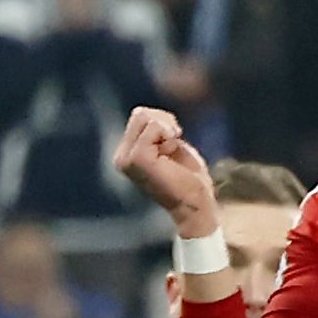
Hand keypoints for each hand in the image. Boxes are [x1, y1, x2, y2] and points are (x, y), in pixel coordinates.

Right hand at [113, 107, 220, 234]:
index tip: (174, 145)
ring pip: (145, 117)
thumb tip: (147, 113)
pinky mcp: (137, 159)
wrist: (196, 204)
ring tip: (172, 153)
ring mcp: (126, 158)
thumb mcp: (172, 146)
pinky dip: (169, 136)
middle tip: (175, 146)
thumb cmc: (189, 179)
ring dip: (168, 131)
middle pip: (140, 113)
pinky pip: (154, 127)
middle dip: (166, 123)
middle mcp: (122, 157)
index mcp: (127, 154)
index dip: (164, 124)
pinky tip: (172, 154)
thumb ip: (158, 129)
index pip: (140, 116)